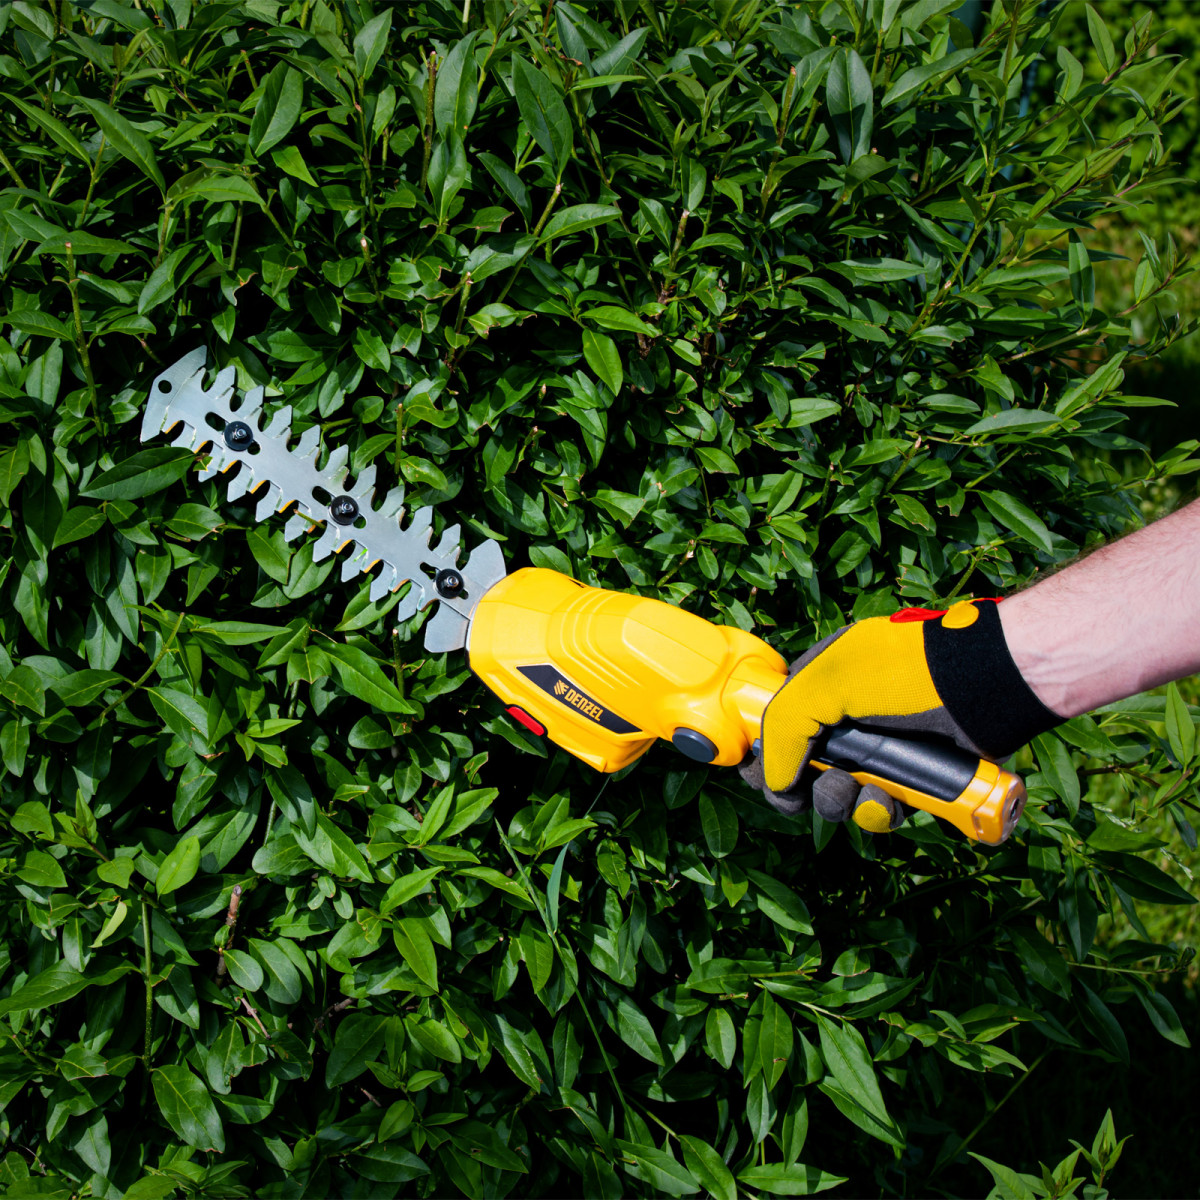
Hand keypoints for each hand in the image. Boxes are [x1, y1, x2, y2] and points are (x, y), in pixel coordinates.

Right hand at [740, 599, 1057, 830]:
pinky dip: (877, 812)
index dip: (762, 754)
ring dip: (839, 801)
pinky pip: (879, 808)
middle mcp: (847, 716)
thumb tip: (775, 782)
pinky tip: (887, 803)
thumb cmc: (901, 675)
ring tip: (858, 789)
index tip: (757, 776)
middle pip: (802, 768)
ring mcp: (881, 748)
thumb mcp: (823, 686)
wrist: (982, 688)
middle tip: (802, 791)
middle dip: (801, 785)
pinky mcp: (912, 778)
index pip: (774, 723)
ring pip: (838, 794)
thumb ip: (781, 730)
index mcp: (820, 682)